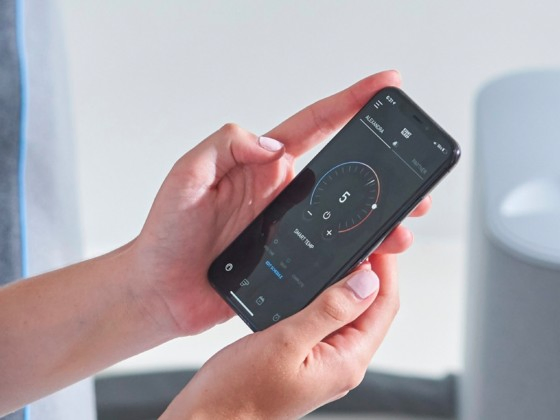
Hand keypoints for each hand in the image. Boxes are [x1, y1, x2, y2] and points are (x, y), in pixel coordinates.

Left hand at [129, 70, 428, 335]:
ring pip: (343, 212)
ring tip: (403, 221)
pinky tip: (373, 253)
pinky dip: (356, 249)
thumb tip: (273, 146)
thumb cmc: (166, 234)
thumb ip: (225, 147)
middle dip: (380, 166)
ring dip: (377, 213)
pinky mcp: (288, 257)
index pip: (314, 124)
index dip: (350, 102)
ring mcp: (287, 225)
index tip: (383, 85)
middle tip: (413, 171)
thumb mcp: (186, 177)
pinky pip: (330, 249)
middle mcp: (280, 192)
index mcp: (261, 166)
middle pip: (341, 170)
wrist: (162, 289)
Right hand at [161, 254, 399, 418]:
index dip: (385, 271)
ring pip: (347, 314)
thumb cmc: (239, 392)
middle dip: (371, 274)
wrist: (210, 418)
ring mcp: (324, 361)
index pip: (383, 307)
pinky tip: (312, 282)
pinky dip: (324, 297)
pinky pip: (325, 322)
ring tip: (340, 254)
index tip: (380, 241)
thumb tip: (366, 283)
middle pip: (371, 310)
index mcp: (345, 361)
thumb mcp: (286, 341)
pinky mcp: (305, 357)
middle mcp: (340, 363)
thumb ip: (328, 311)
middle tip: (361, 240)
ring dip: (347, 284)